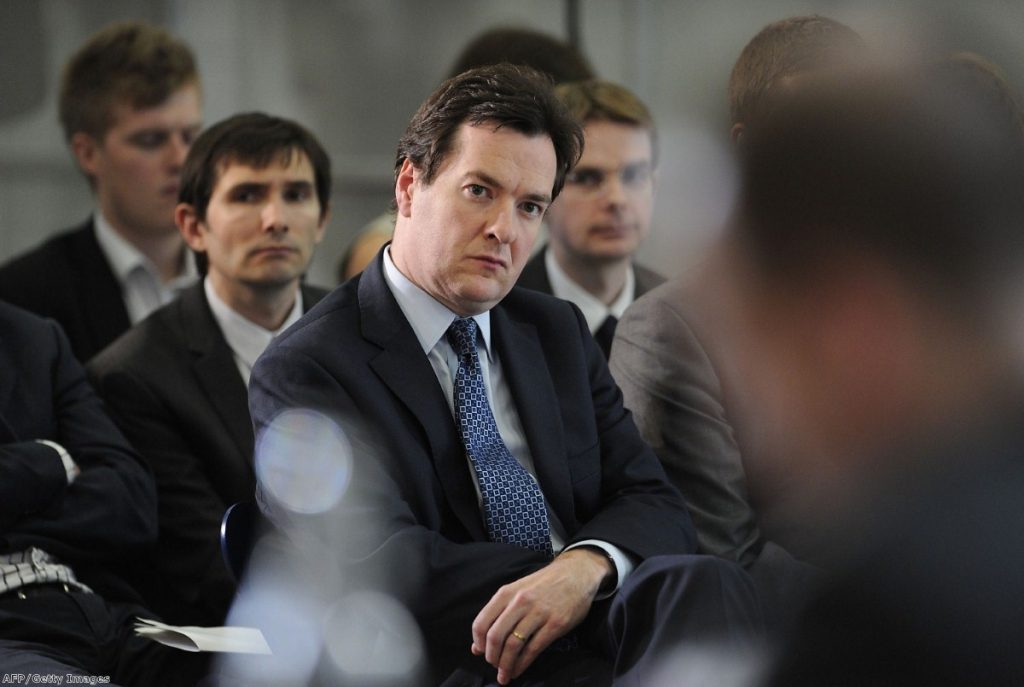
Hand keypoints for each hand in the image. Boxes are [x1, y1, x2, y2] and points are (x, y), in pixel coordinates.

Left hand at [471, 547, 612, 684]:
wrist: (576, 573)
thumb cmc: (544, 584)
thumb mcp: (518, 591)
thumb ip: (498, 614)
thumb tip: (477, 645)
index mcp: (507, 593)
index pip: (482, 622)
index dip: (478, 642)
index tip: (481, 652)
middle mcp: (520, 602)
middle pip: (495, 636)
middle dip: (492, 657)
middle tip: (494, 665)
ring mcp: (539, 613)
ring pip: (514, 645)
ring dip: (506, 665)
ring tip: (505, 674)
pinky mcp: (556, 624)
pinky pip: (533, 649)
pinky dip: (522, 664)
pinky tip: (518, 670)